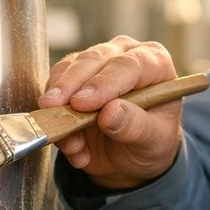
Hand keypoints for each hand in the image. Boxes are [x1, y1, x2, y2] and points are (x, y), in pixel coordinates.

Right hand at [40, 36, 183, 188]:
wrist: (131, 154)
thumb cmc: (150, 140)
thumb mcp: (153, 140)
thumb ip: (135, 126)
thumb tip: (109, 113)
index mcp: (155, 63)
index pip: (128, 65)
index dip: (104, 83)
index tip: (82, 103)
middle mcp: (125, 55)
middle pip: (93, 59)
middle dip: (71, 85)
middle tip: (54, 108)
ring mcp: (96, 62)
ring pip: (68, 70)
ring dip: (60, 106)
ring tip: (70, 143)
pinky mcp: (71, 76)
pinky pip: (53, 87)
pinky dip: (54, 116)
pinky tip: (70, 145)